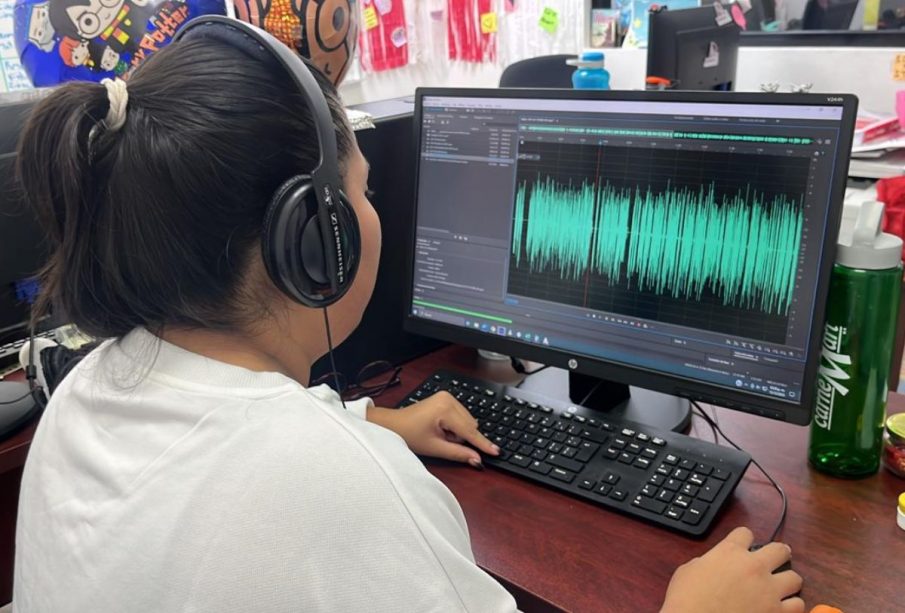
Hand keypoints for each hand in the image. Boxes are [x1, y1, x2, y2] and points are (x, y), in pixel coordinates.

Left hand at [369, 392, 499, 466]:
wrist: (393, 424)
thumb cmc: (409, 435)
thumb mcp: (435, 448)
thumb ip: (458, 454)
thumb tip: (477, 459)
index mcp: (445, 408)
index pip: (469, 430)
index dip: (482, 443)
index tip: (495, 451)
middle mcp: (448, 399)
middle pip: (470, 425)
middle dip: (461, 438)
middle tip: (442, 441)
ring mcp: (447, 396)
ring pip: (467, 421)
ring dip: (458, 432)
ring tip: (439, 434)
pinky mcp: (446, 398)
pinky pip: (460, 416)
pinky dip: (454, 426)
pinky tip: (441, 428)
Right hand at [661, 527, 803, 612]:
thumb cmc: (685, 599)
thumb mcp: (688, 571)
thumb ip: (706, 563)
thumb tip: (712, 567)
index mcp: (730, 552)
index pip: (745, 533)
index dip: (743, 539)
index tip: (743, 546)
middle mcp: (754, 566)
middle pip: (780, 549)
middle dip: (778, 554)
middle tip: (775, 561)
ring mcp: (769, 589)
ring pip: (795, 577)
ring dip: (787, 582)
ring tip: (781, 588)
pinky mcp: (777, 612)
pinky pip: (798, 605)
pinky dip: (792, 606)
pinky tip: (783, 608)